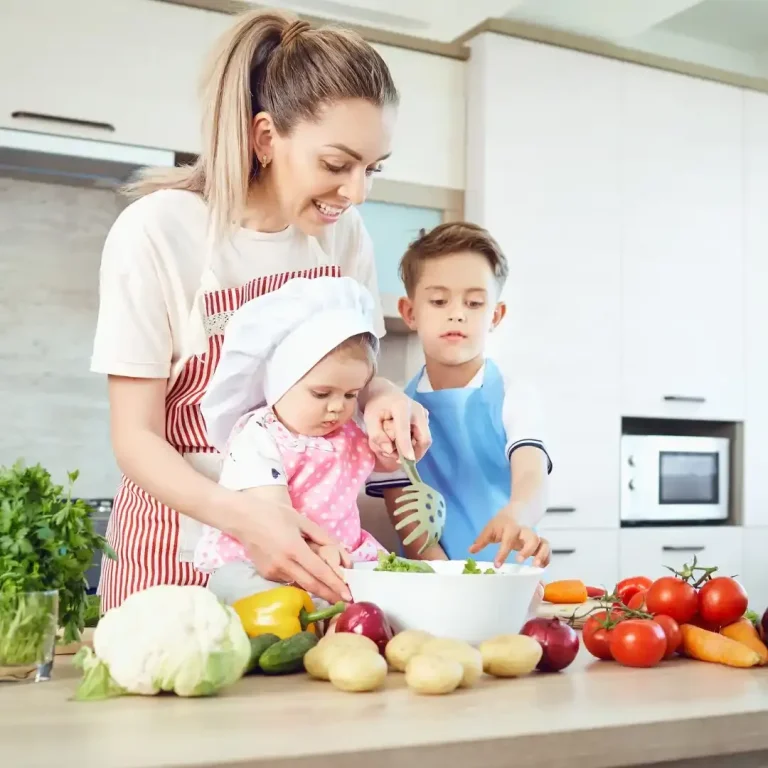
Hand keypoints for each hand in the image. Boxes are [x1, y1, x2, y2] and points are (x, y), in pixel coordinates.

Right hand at [224, 490, 351, 603]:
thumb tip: (342, 554)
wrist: (243, 518)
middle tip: (345, 601)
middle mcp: (283, 564)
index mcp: (294, 548)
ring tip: (331, 590)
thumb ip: (322, 538)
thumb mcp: (302, 521)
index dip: (335, 584)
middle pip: (311, 585)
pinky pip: (289, 579)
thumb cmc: (275, 514)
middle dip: (330, 595)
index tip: (348, 595)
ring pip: (300, 583)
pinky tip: (305, 573)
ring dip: (316, 588)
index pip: (319, 571)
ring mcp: (273, 571)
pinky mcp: (266, 574)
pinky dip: (300, 578)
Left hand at [363, 380, 430, 462]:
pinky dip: (414, 443)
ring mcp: (424, 414)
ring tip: (397, 447)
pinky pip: (423, 436)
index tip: (408, 461)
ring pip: (424, 439)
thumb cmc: (375, 405)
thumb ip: (376, 435)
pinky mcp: (425, 418)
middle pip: (424, 438)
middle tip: (402, 461)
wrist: (384, 391)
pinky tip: (402, 440)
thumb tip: (389, 450)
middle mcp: (417, 410)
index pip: (405, 430)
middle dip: (415, 453)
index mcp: (401, 407)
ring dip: (413, 449)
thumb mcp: (369, 418)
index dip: (406, 446)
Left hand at [469, 508, 549, 568]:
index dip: (503, 553)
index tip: (497, 565)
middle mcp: (525, 532)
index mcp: (511, 528)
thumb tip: (471, 551)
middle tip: (519, 561)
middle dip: (528, 550)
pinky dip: (547, 558)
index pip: (508, 539)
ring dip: (542, 555)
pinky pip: (548, 549)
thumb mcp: (490, 528)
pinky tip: (541, 567)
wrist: (518, 511)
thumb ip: (481, 540)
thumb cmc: (502, 523)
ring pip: (544, 543)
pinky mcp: (540, 543)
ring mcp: (534, 537)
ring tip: (537, 567)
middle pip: (532, 538)